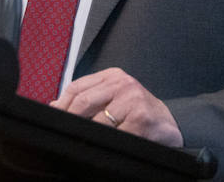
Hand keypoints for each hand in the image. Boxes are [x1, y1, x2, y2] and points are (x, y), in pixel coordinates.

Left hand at [50, 67, 182, 146]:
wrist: (170, 123)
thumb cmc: (138, 111)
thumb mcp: (114, 98)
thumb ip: (88, 98)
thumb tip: (55, 105)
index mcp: (112, 76)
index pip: (77, 87)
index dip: (62, 104)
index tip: (54, 117)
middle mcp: (123, 84)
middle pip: (83, 102)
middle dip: (70, 119)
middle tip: (64, 132)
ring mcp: (133, 99)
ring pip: (97, 121)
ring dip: (89, 134)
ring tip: (85, 140)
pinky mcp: (141, 118)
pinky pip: (115, 135)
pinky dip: (107, 143)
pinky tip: (107, 146)